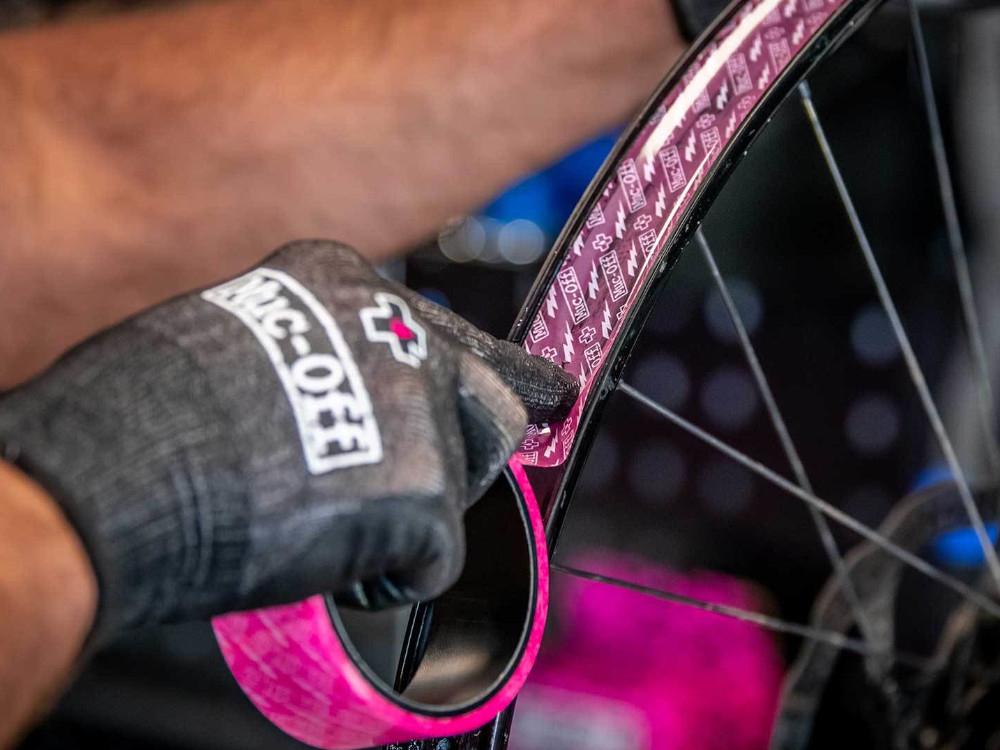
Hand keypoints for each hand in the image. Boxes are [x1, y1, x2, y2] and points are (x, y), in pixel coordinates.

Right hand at [0, 240, 576, 645]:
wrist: (117, 468)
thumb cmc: (146, 412)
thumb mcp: (241, 340)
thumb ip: (318, 358)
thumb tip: (346, 399)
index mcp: (348, 282)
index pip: (445, 329)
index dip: (490, 368)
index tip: (547, 384)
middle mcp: (402, 331)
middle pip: (490, 396)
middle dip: (466, 444)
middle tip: (429, 482)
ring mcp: (422, 409)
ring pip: (464, 475)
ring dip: (413, 507)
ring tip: (329, 516)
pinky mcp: (426, 492)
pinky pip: (433, 556)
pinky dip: (390, 570)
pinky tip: (333, 559)